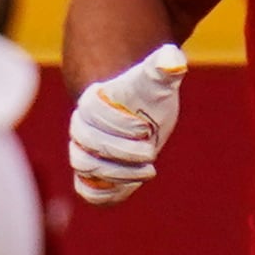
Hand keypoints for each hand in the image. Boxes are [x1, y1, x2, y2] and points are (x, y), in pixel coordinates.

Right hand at [66, 42, 187, 205]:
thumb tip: (173, 59)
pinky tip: (129, 188)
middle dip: (123, 152)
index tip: (146, 126)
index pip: (94, 114)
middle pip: (90, 145)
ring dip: (118, 174)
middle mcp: (81, 128)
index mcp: (92, 102)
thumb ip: (163, 68)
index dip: (121, 124)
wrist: (136, 113)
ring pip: (86, 168)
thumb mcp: (156, 80)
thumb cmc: (145, 95)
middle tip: (150, 152)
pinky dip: (105, 194)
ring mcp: (84, 152)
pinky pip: (87, 190)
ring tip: (147, 171)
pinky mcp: (92, 176)